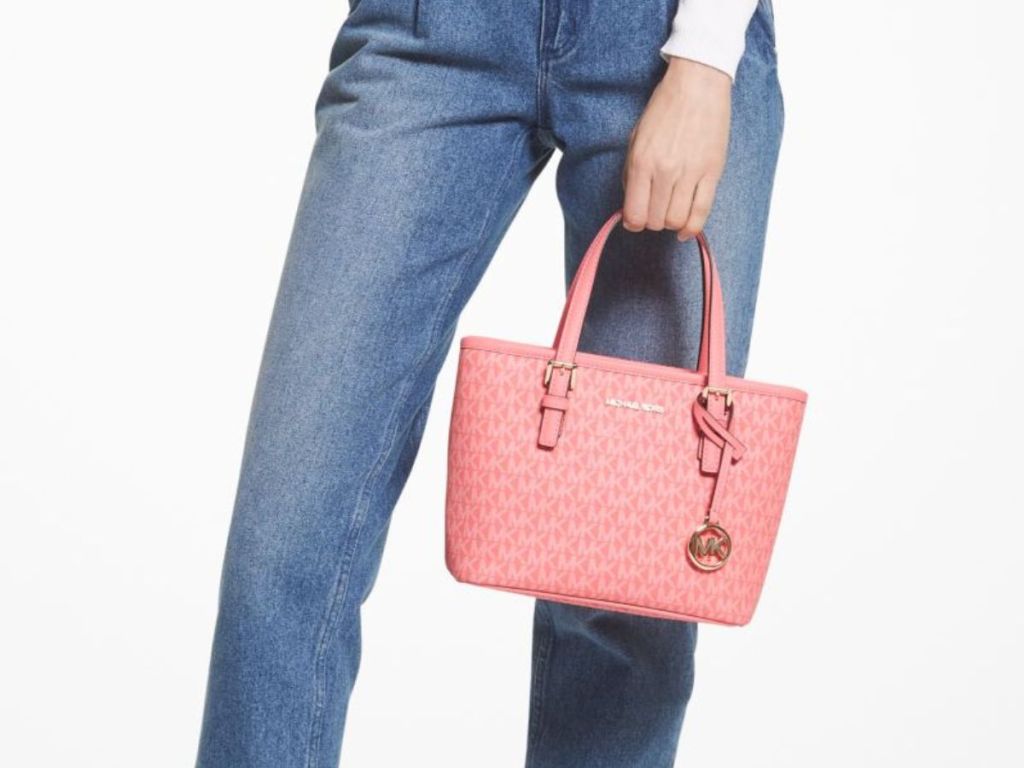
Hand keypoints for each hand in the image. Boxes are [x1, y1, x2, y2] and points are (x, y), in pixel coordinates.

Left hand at [622, 57, 731, 239]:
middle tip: (654, 210)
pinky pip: (702, 212)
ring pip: (677, 220)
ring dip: (670, 223)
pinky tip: (685, 231)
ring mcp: (690, 173)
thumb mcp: (636, 138)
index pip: (634, 214)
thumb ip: (630, 173)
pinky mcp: (712, 172)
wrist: (697, 83)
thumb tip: (631, 205)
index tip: (635, 219)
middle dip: (652, 221)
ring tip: (669, 212)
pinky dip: (692, 228)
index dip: (632, 223)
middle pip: (656, 220)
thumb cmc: (664, 108)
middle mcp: (664, 171)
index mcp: (641, 162)